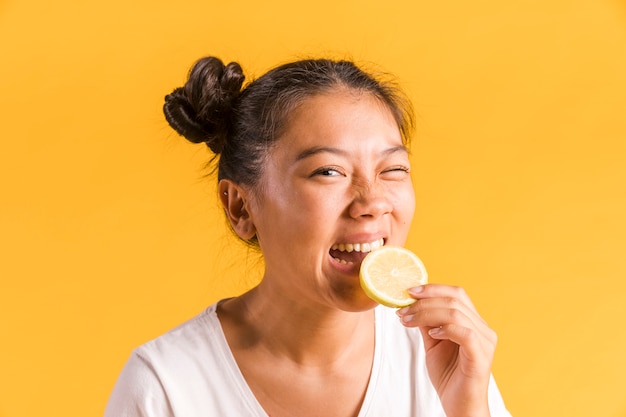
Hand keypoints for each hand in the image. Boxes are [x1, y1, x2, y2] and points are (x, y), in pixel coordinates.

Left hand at [396, 284, 496, 416]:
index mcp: (473, 322)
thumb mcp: (433, 344)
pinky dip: (446, 329)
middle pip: (455, 299)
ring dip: (427, 313)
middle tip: (403, 309)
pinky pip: (465, 333)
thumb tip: (411, 303)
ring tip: (408, 321)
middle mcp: (483, 329)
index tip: (408, 291)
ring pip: (456, 313)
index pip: (456, 293)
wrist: (460, 407)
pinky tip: (432, 334)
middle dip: (425, 301)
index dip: (432, 288)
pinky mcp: (481, 357)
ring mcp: (484, 342)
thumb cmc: (449, 376)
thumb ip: (427, 323)